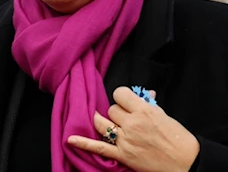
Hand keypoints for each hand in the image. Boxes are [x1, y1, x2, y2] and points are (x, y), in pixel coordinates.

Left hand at [68, 87, 199, 171]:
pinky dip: (84, 143)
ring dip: (103, 122)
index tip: (126, 102)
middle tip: (127, 120)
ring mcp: (125, 139)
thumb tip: (145, 94)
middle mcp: (132, 123)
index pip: (120, 94)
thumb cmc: (179, 140)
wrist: (187, 163)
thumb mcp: (165, 117)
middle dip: (118, 113)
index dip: (122, 97)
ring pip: (103, 123)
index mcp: (144, 111)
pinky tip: (70, 139)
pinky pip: (99, 147)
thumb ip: (150, 105)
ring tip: (104, 121)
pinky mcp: (123, 154)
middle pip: (112, 109)